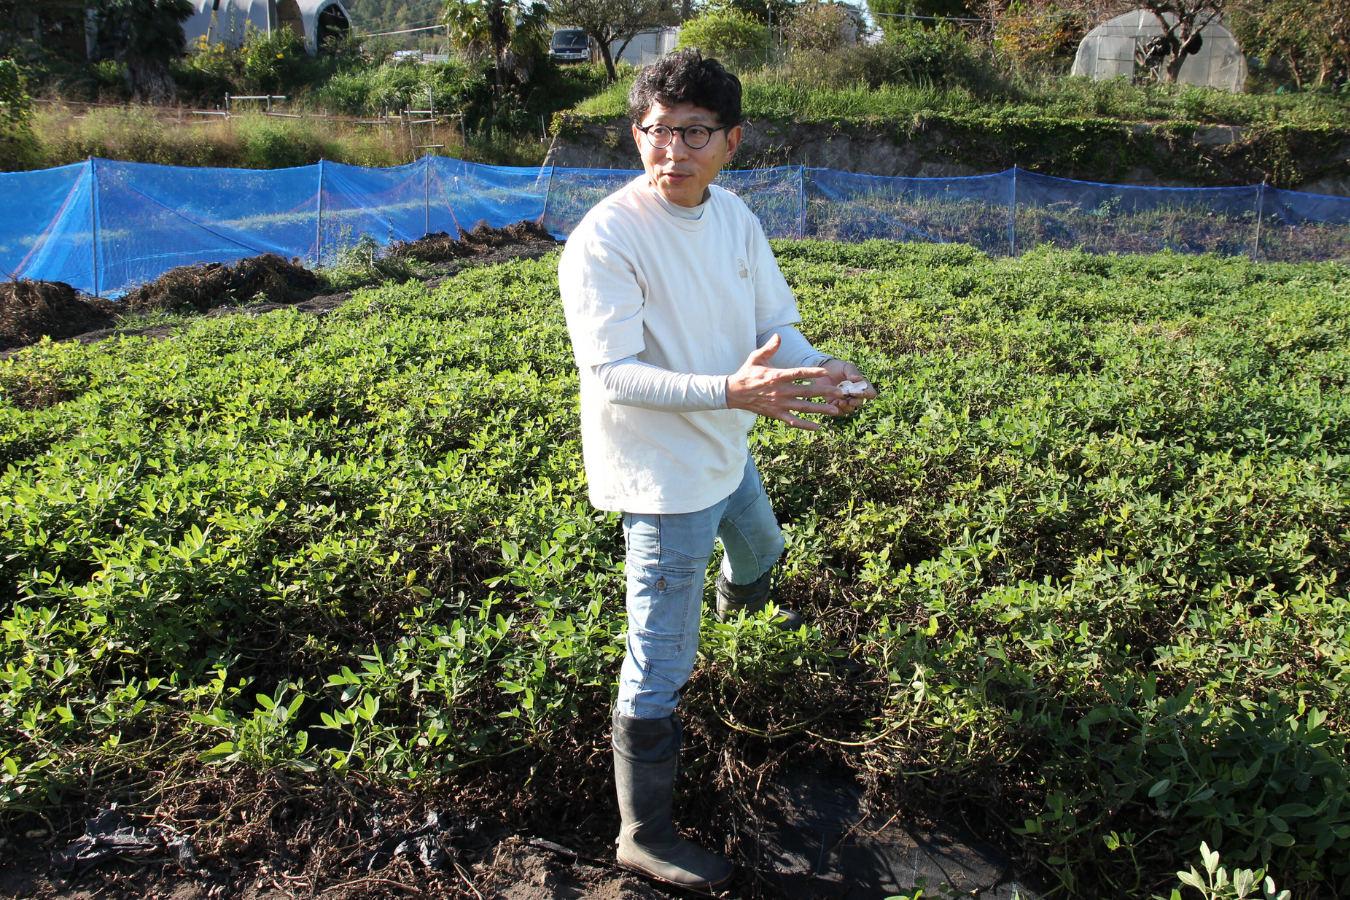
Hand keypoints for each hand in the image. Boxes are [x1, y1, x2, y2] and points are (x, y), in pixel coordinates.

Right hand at [726, 334, 843, 430]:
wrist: (734, 393)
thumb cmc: (747, 374)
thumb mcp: (756, 357)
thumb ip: (769, 347)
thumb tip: (779, 336)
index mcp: (777, 376)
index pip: (798, 373)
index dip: (813, 372)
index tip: (826, 371)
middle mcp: (780, 391)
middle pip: (807, 392)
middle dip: (825, 392)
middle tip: (841, 393)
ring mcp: (779, 404)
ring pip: (803, 407)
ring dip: (820, 410)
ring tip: (835, 411)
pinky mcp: (776, 414)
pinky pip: (793, 421)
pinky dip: (805, 425)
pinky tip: (818, 427)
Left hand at [814, 358, 875, 414]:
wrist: (824, 371)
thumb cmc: (838, 367)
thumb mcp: (846, 367)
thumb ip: (852, 372)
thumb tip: (859, 378)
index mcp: (861, 386)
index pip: (870, 393)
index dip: (869, 394)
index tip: (863, 393)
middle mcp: (855, 395)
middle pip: (859, 402)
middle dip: (856, 402)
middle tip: (851, 401)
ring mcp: (846, 400)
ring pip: (850, 409)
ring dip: (847, 407)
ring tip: (841, 402)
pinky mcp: (835, 404)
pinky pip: (839, 411)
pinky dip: (837, 409)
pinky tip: (834, 403)